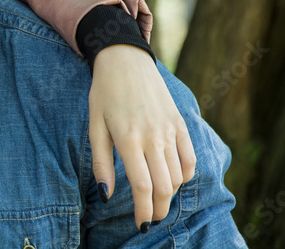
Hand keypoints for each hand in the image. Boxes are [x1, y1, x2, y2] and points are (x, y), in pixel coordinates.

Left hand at [88, 45, 195, 231]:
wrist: (125, 59)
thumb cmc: (104, 93)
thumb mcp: (94, 125)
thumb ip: (101, 162)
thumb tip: (105, 194)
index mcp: (129, 138)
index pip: (142, 186)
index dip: (143, 210)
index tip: (141, 224)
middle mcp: (153, 137)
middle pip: (164, 187)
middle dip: (158, 209)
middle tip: (151, 219)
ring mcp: (170, 130)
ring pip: (178, 176)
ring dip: (170, 194)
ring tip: (157, 200)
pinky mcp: (181, 124)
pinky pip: (190, 159)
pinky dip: (185, 176)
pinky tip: (173, 179)